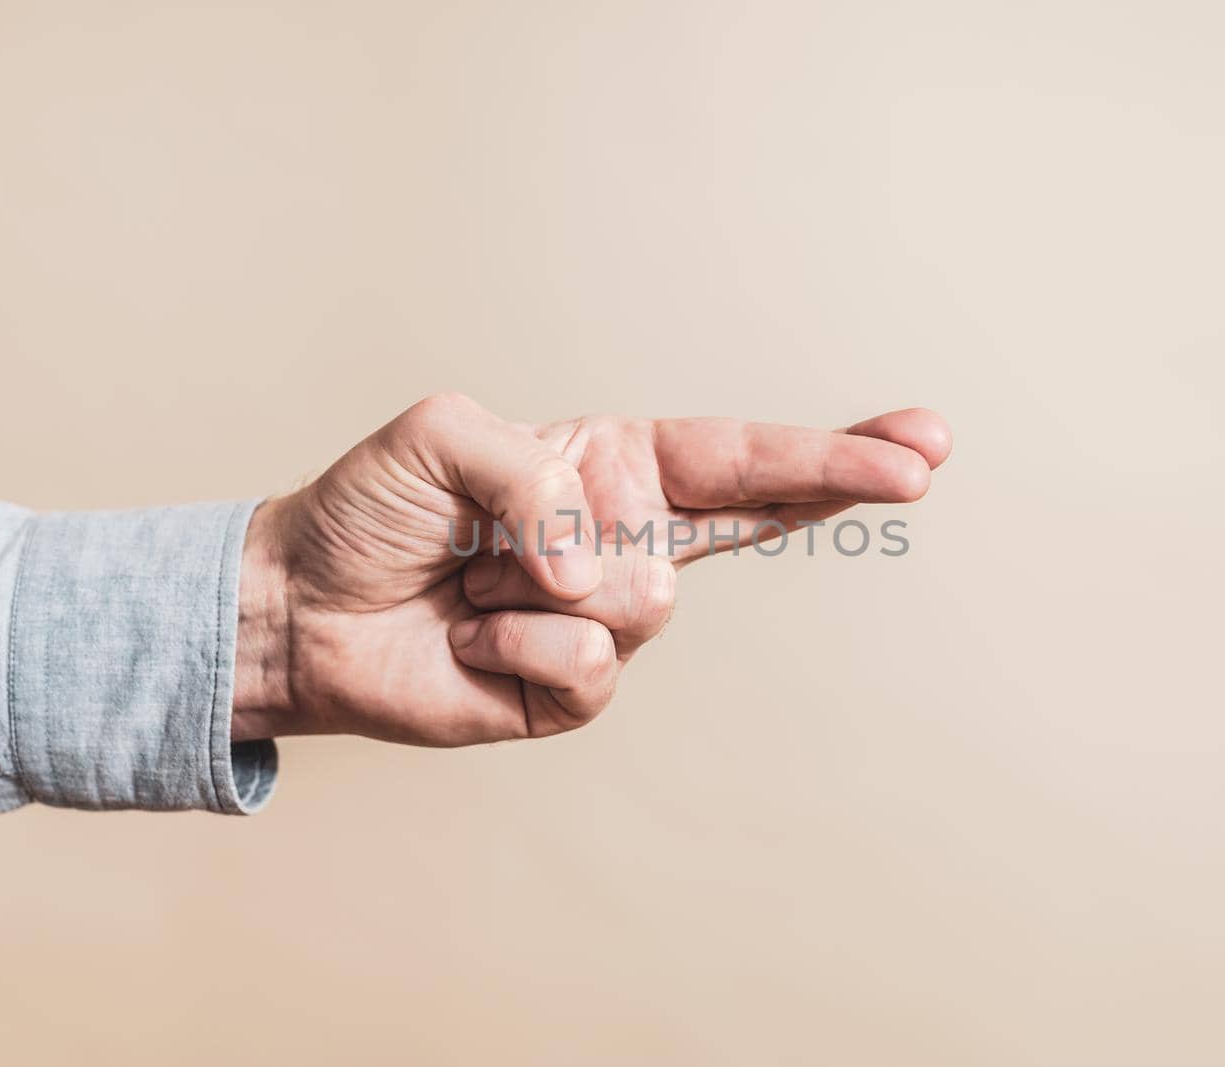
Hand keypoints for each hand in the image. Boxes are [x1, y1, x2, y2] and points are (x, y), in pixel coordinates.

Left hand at [232, 393, 949, 745]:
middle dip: (836, 483)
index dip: (829, 453)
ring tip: (479, 579)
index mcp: (609, 468)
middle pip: (756, 517)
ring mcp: (605, 620)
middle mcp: (624, 540)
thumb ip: (537, 478)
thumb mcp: (443, 437)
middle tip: (914, 466)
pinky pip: (589, 661)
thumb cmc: (374, 510)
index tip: (920, 449)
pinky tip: (475, 637)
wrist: (303, 608)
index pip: (738, 458)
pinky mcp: (573, 691)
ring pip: (646, 596)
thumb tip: (602, 567)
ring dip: (545, 578)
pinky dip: (517, 643)